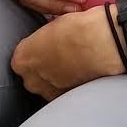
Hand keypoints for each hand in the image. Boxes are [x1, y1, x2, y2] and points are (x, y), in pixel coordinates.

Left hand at [11, 6, 126, 99]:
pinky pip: (64, 93)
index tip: (47, 46)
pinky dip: (71, 85)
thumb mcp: (52, 26)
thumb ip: (42, 40)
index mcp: (22, 59)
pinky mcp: (68, 100)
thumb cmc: (79, 29)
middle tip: (62, 55)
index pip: (22, 59)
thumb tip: (48, 42)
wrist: (105, 44)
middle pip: (33, 76)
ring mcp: (49, 93)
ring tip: (75, 64)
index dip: (36, 52)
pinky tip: (82, 73)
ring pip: (49, 87)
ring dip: (58, 79)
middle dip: (44, 69)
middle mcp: (31, 80)